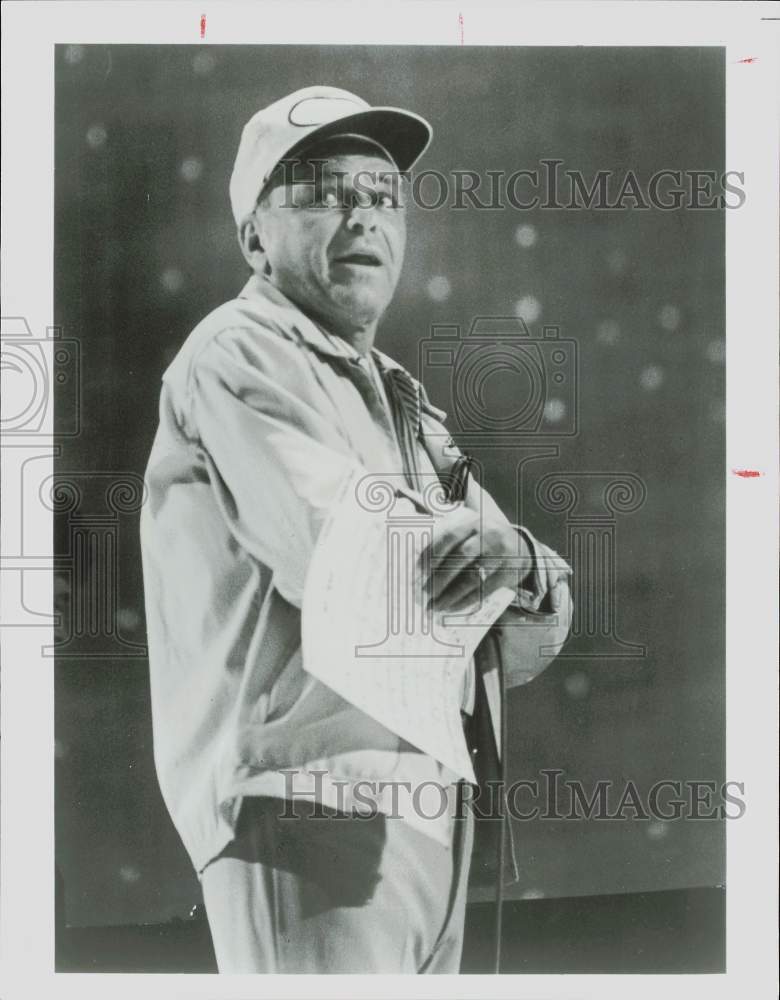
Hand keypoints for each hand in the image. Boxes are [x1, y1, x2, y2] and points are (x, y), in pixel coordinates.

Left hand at [418, 508, 533, 613]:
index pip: (450, 536)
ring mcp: (501, 555)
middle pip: (460, 557)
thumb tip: (418, 562)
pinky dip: (465, 602)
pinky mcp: (509, 573)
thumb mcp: (469, 532)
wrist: (521, 547)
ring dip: (450, 595)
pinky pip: (484, 591)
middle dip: (439, 578)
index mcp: (474, 523)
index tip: (417, 572)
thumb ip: (449, 540)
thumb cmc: (483, 541)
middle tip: (424, 594)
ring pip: (472, 577)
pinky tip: (452, 608)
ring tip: (434, 606)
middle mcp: (489, 536)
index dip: (432, 554)